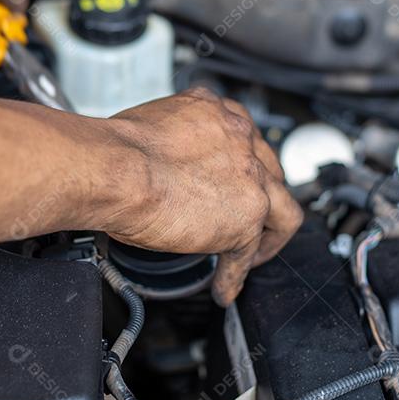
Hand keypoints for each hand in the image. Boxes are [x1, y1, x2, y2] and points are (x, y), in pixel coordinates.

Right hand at [106, 88, 303, 305]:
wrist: (117, 171)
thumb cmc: (116, 151)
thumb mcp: (153, 127)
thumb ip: (173, 143)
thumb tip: (161, 166)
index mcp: (217, 113)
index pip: (244, 141)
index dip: (241, 168)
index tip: (230, 183)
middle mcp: (241, 139)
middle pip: (270, 173)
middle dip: (260, 198)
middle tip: (245, 218)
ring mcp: (250, 178)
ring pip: (282, 211)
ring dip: (268, 237)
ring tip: (252, 256)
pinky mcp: (245, 217)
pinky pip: (247, 252)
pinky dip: (235, 273)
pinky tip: (224, 286)